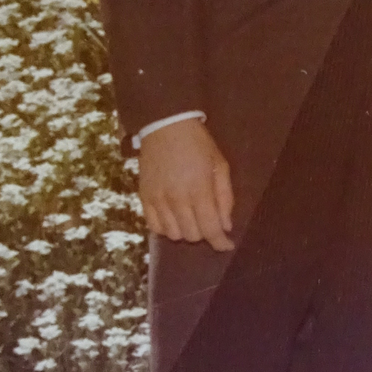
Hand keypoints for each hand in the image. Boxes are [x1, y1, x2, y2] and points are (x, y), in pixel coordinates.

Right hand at [138, 119, 234, 249]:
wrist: (165, 125)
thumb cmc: (198, 144)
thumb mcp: (220, 165)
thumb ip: (225, 197)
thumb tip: (226, 226)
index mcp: (198, 190)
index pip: (210, 229)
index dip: (221, 242)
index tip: (227, 245)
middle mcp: (176, 199)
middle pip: (192, 235)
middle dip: (205, 233)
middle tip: (209, 220)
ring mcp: (157, 199)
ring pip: (173, 235)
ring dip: (186, 231)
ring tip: (191, 216)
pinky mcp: (144, 197)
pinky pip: (154, 227)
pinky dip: (167, 228)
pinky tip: (174, 217)